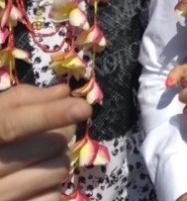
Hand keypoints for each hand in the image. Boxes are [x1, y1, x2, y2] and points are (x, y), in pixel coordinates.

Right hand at [0, 84, 91, 200]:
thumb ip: (21, 100)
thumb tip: (62, 92)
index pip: (11, 126)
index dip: (48, 115)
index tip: (83, 107)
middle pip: (48, 145)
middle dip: (62, 133)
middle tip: (53, 132)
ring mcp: (0, 198)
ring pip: (58, 170)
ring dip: (59, 160)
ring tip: (39, 159)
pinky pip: (54, 196)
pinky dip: (52, 187)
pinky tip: (34, 183)